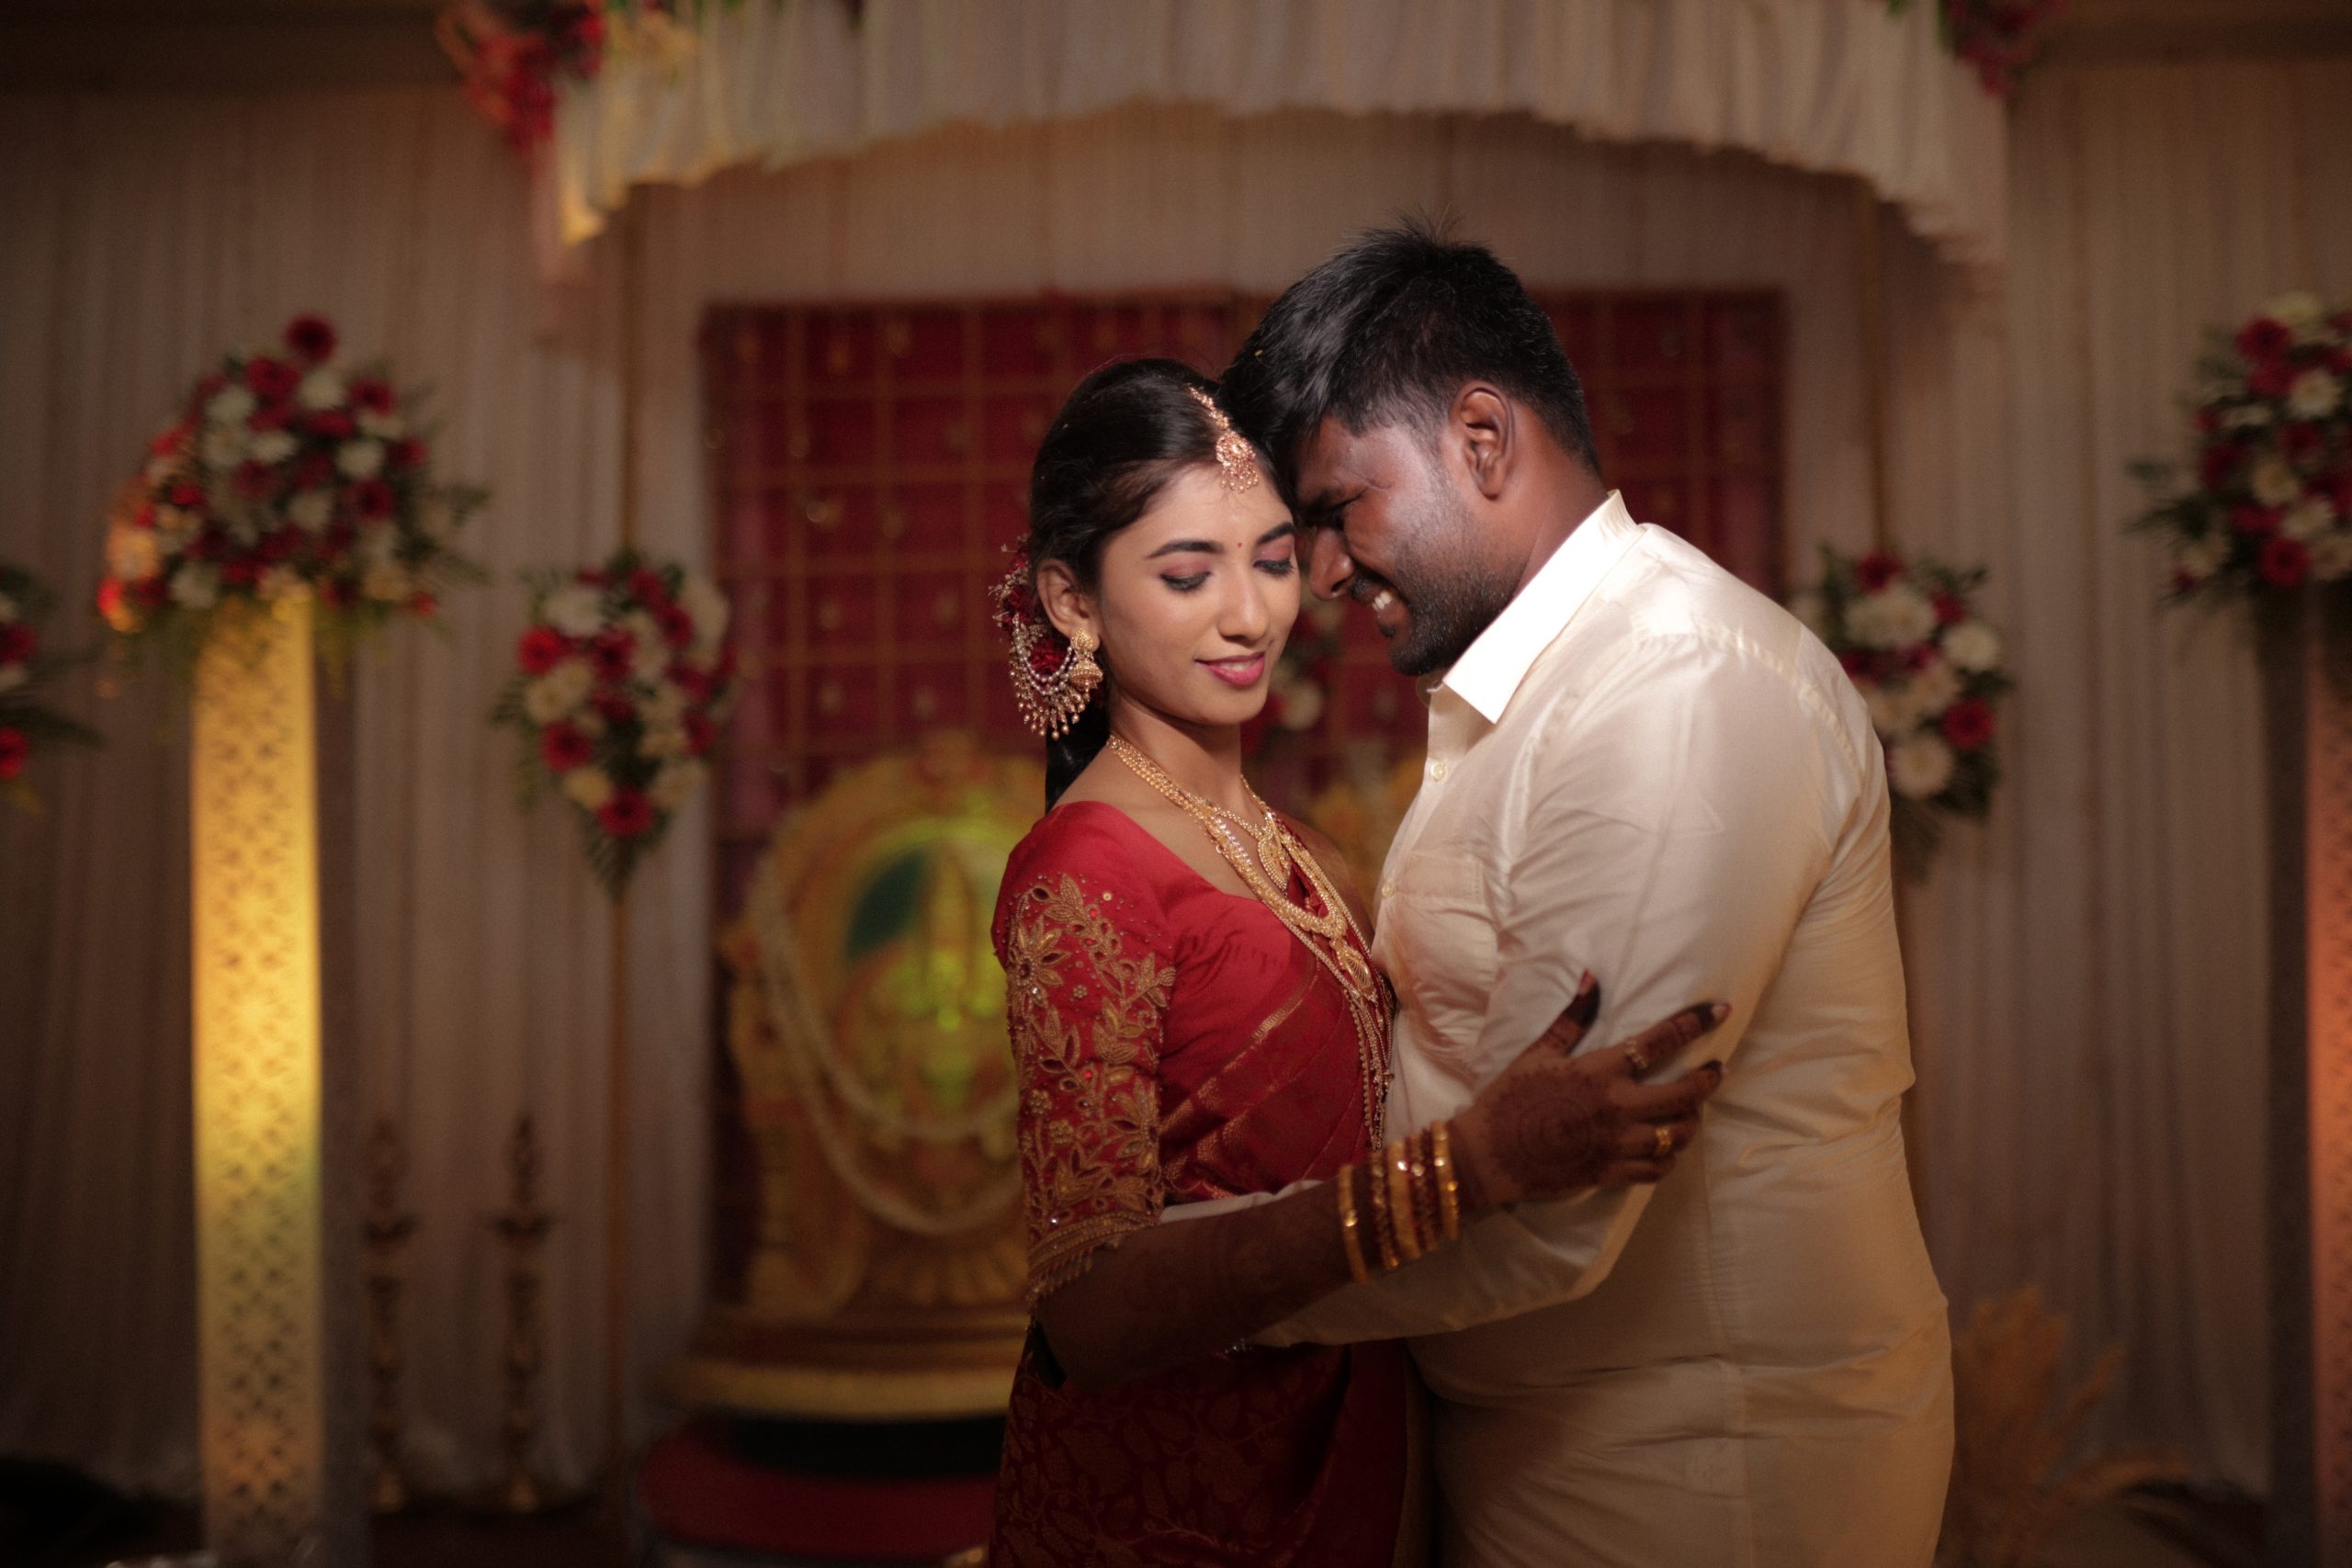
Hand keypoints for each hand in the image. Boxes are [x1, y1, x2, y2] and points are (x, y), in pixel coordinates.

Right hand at [1450, 974, 1727, 1209]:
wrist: (1488, 1154)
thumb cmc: (1509, 1098)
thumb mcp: (1537, 1053)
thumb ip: (1572, 1018)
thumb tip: (1592, 977)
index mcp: (1599, 1072)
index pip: (1659, 1041)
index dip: (1694, 1023)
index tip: (1720, 1011)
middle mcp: (1616, 1107)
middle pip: (1684, 1093)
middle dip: (1708, 1080)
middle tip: (1716, 1071)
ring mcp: (1616, 1143)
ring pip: (1677, 1134)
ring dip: (1692, 1120)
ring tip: (1692, 1111)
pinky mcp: (1610, 1172)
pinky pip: (1657, 1169)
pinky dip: (1669, 1157)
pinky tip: (1667, 1146)